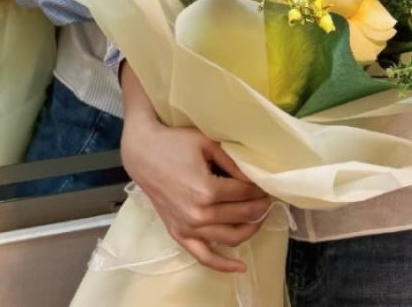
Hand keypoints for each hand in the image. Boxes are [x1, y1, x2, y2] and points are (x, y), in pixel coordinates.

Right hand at [121, 114, 271, 274]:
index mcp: (207, 190)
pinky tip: (241, 267)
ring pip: (231, 238)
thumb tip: (256, 177)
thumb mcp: (208, 143)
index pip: (246, 194)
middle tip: (268, 196)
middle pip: (243, 215)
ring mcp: (188, 228)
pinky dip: (223, 265)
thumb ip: (233, 162)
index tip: (266, 183)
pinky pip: (204, 257)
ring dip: (251, 228)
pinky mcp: (179, 234)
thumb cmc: (175, 143)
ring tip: (259, 215)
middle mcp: (199, 214)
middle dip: (260, 206)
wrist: (144, 154)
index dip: (260, 188)